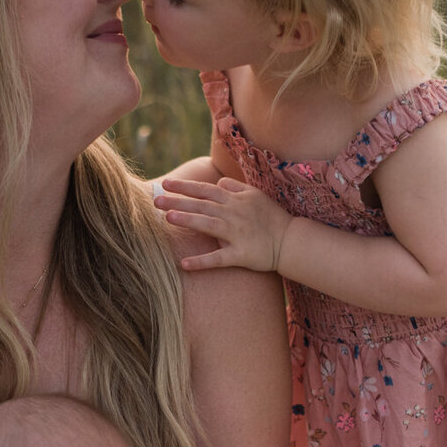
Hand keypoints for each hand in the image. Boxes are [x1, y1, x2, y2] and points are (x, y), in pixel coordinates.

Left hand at [155, 176, 291, 273]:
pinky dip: (202, 262)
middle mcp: (233, 214)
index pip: (205, 190)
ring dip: (188, 220)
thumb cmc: (271, 217)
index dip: (185, 187)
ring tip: (168, 218)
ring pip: (208, 224)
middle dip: (178, 201)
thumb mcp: (255, 195)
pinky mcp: (240, 255)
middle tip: (155, 200)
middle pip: (202, 205)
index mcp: (235, 200)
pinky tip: (185, 264)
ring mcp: (236, 234)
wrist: (290, 240)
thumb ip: (235, 187)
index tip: (166, 184)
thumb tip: (217, 182)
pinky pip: (219, 258)